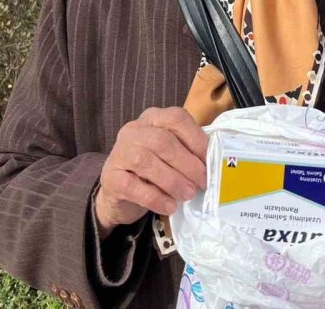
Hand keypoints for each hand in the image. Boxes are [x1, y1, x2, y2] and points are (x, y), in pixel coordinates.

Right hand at [95, 106, 207, 238]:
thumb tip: (213, 164)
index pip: (176, 119)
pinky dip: (157, 198)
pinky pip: (135, 187)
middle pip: (163, 141)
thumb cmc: (152, 170)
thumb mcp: (170, 155)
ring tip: (188, 195)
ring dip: (173, 181)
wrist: (118, 191)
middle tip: (202, 182)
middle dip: (187, 164)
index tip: (210, 161)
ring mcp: (119, 152)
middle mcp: (133, 130)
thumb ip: (188, 152)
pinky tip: (170, 206)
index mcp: (152, 119)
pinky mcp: (111, 178)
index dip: (196, 139)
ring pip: (147, 162)